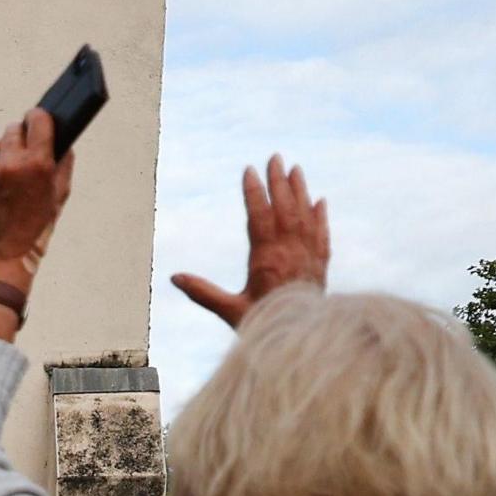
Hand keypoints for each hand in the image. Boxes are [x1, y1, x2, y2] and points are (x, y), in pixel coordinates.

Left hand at [0, 107, 75, 293]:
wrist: (3, 255)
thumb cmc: (35, 227)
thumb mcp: (59, 195)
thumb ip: (63, 164)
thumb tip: (63, 142)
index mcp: (37, 164)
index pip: (37, 120)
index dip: (37, 119)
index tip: (36, 120)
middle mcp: (10, 164)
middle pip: (12, 130)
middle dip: (18, 139)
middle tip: (21, 155)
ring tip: (4, 178)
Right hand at [171, 156, 327, 329]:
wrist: (304, 339)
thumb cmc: (264, 326)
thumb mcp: (230, 312)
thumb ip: (203, 293)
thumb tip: (173, 277)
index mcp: (266, 261)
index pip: (259, 217)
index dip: (254, 193)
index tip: (248, 170)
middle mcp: (291, 253)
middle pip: (286, 209)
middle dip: (279, 182)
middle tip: (274, 157)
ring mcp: (310, 257)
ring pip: (306, 216)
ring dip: (301, 191)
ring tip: (295, 168)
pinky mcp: (322, 266)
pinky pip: (322, 234)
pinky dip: (321, 216)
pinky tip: (319, 201)